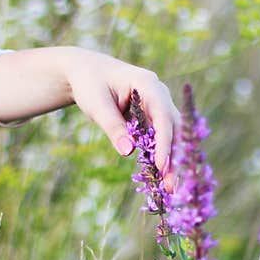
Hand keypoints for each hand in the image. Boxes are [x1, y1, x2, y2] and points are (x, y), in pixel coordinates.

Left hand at [61, 48, 179, 190]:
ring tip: (168, 188)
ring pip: (171, 137)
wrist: (86, 72)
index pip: (162, 115)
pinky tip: (160, 178)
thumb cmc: (89, 83)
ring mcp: (158, 107)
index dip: (164, 142)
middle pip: (174, 128)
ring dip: (170, 161)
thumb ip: (113, 127)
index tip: (162, 166)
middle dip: (174, 157)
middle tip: (171, 186)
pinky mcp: (152, 119)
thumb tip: (128, 152)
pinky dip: (160, 158)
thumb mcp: (97, 105)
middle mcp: (159, 95)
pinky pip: (160, 140)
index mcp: (148, 84)